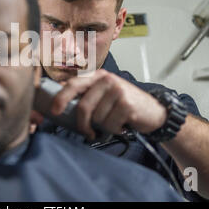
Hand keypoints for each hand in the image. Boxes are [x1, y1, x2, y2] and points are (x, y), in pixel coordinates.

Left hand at [50, 69, 166, 139]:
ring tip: (113, 122)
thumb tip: (59, 97)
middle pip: (83, 106)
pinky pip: (109, 125)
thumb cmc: (124, 105)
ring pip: (97, 118)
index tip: (54, 110)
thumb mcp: (104, 94)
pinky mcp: (126, 104)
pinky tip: (122, 124)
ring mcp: (118, 90)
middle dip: (83, 124)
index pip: (74, 84)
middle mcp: (107, 80)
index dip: (61, 98)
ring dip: (103, 127)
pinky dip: (114, 130)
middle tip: (87, 132)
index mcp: (98, 76)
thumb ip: (86, 94)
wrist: (154, 111)